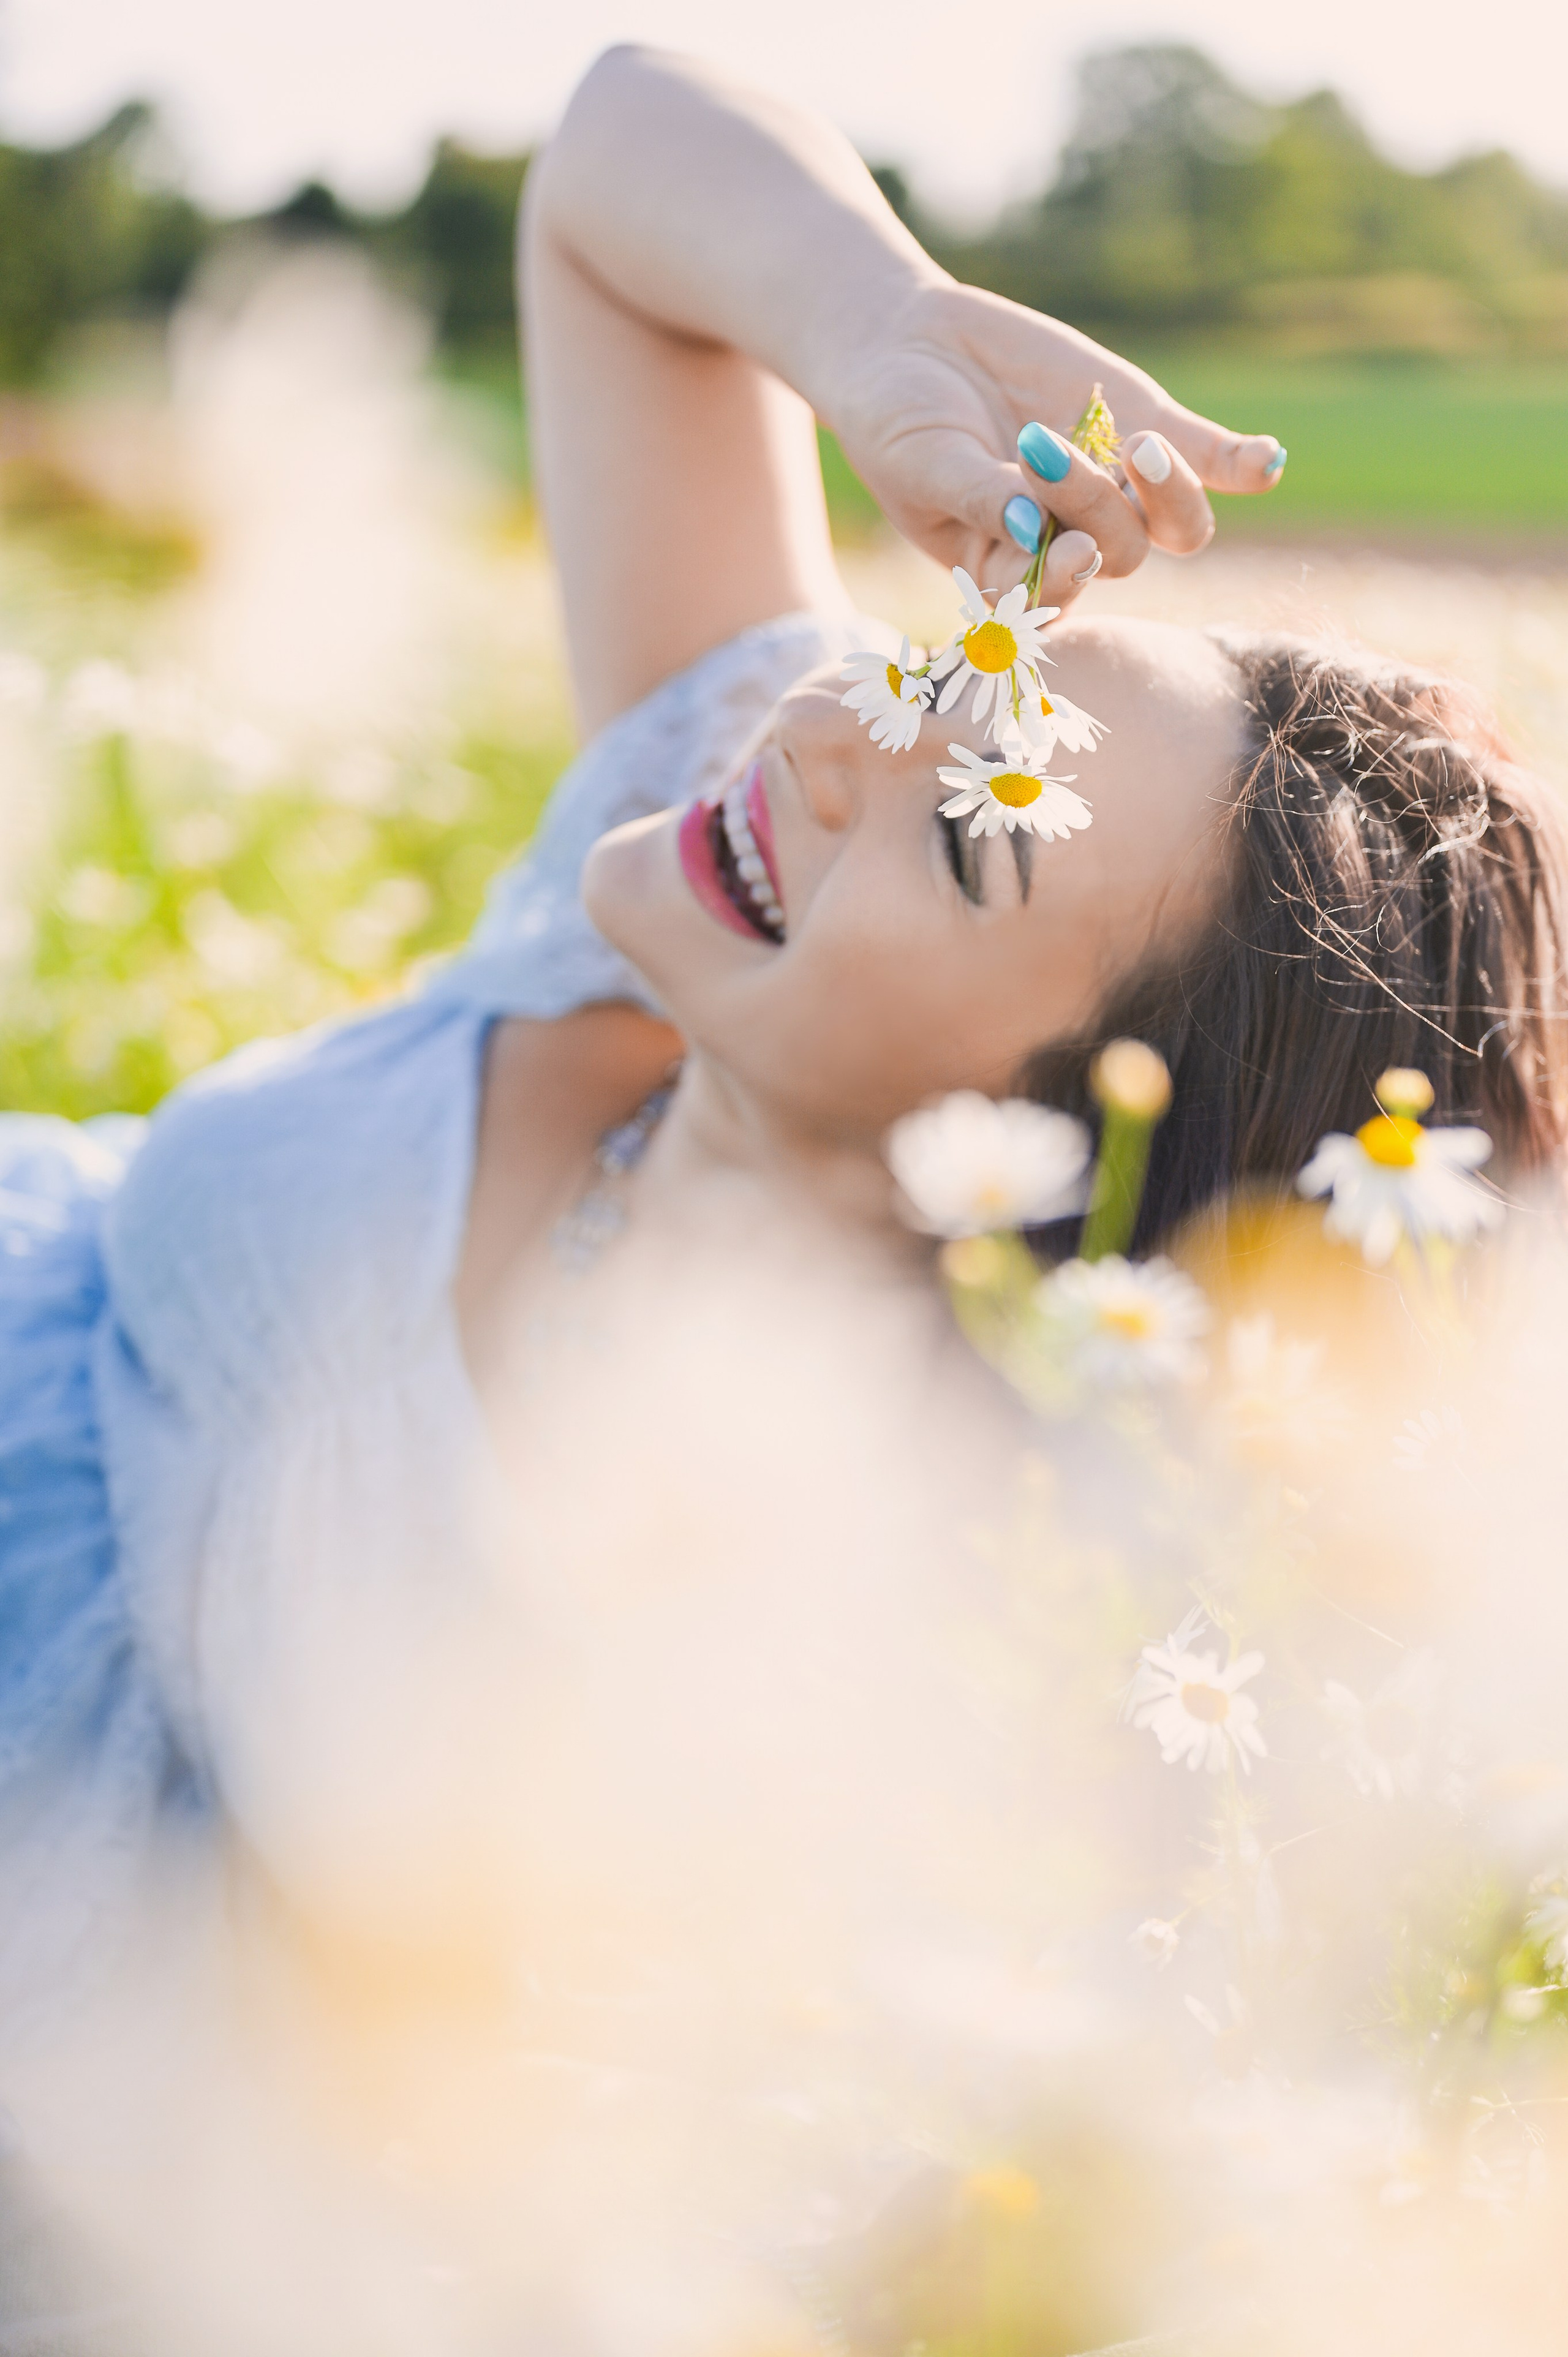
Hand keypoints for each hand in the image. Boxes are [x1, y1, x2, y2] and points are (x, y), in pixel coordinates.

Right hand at [832, 279, 1284, 612]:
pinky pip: (1209, 458)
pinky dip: (1242, 463)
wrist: (907, 342)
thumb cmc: (895, 420)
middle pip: (1117, 555)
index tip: (1068, 549)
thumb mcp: (921, 462)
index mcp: (1011, 572)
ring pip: (1171, 527)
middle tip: (1042, 447)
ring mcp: (1116, 489)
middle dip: (1091, 508)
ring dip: (1169, 496)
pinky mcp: (1142, 426)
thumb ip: (976, 500)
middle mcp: (1071, 541)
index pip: (1054, 601)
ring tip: (1141, 446)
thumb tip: (1032, 531)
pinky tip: (1268, 461)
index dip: (1068, 583)